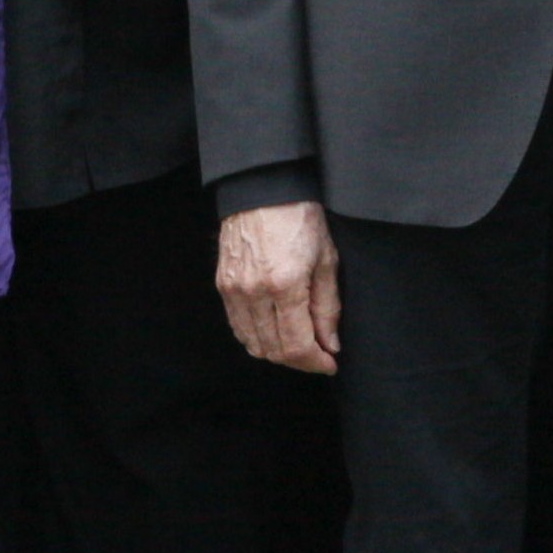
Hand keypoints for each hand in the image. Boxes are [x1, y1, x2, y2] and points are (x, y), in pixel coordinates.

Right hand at [218, 198, 342, 373]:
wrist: (263, 189)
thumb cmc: (299, 217)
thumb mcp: (326, 259)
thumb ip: (327, 307)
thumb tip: (330, 343)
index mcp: (284, 285)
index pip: (296, 345)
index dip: (315, 362)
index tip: (329, 363)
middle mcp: (254, 292)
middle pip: (273, 350)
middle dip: (299, 360)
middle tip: (318, 354)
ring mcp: (234, 290)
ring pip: (252, 343)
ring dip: (277, 352)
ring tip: (298, 343)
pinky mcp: (223, 285)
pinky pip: (237, 326)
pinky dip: (256, 337)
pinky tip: (273, 331)